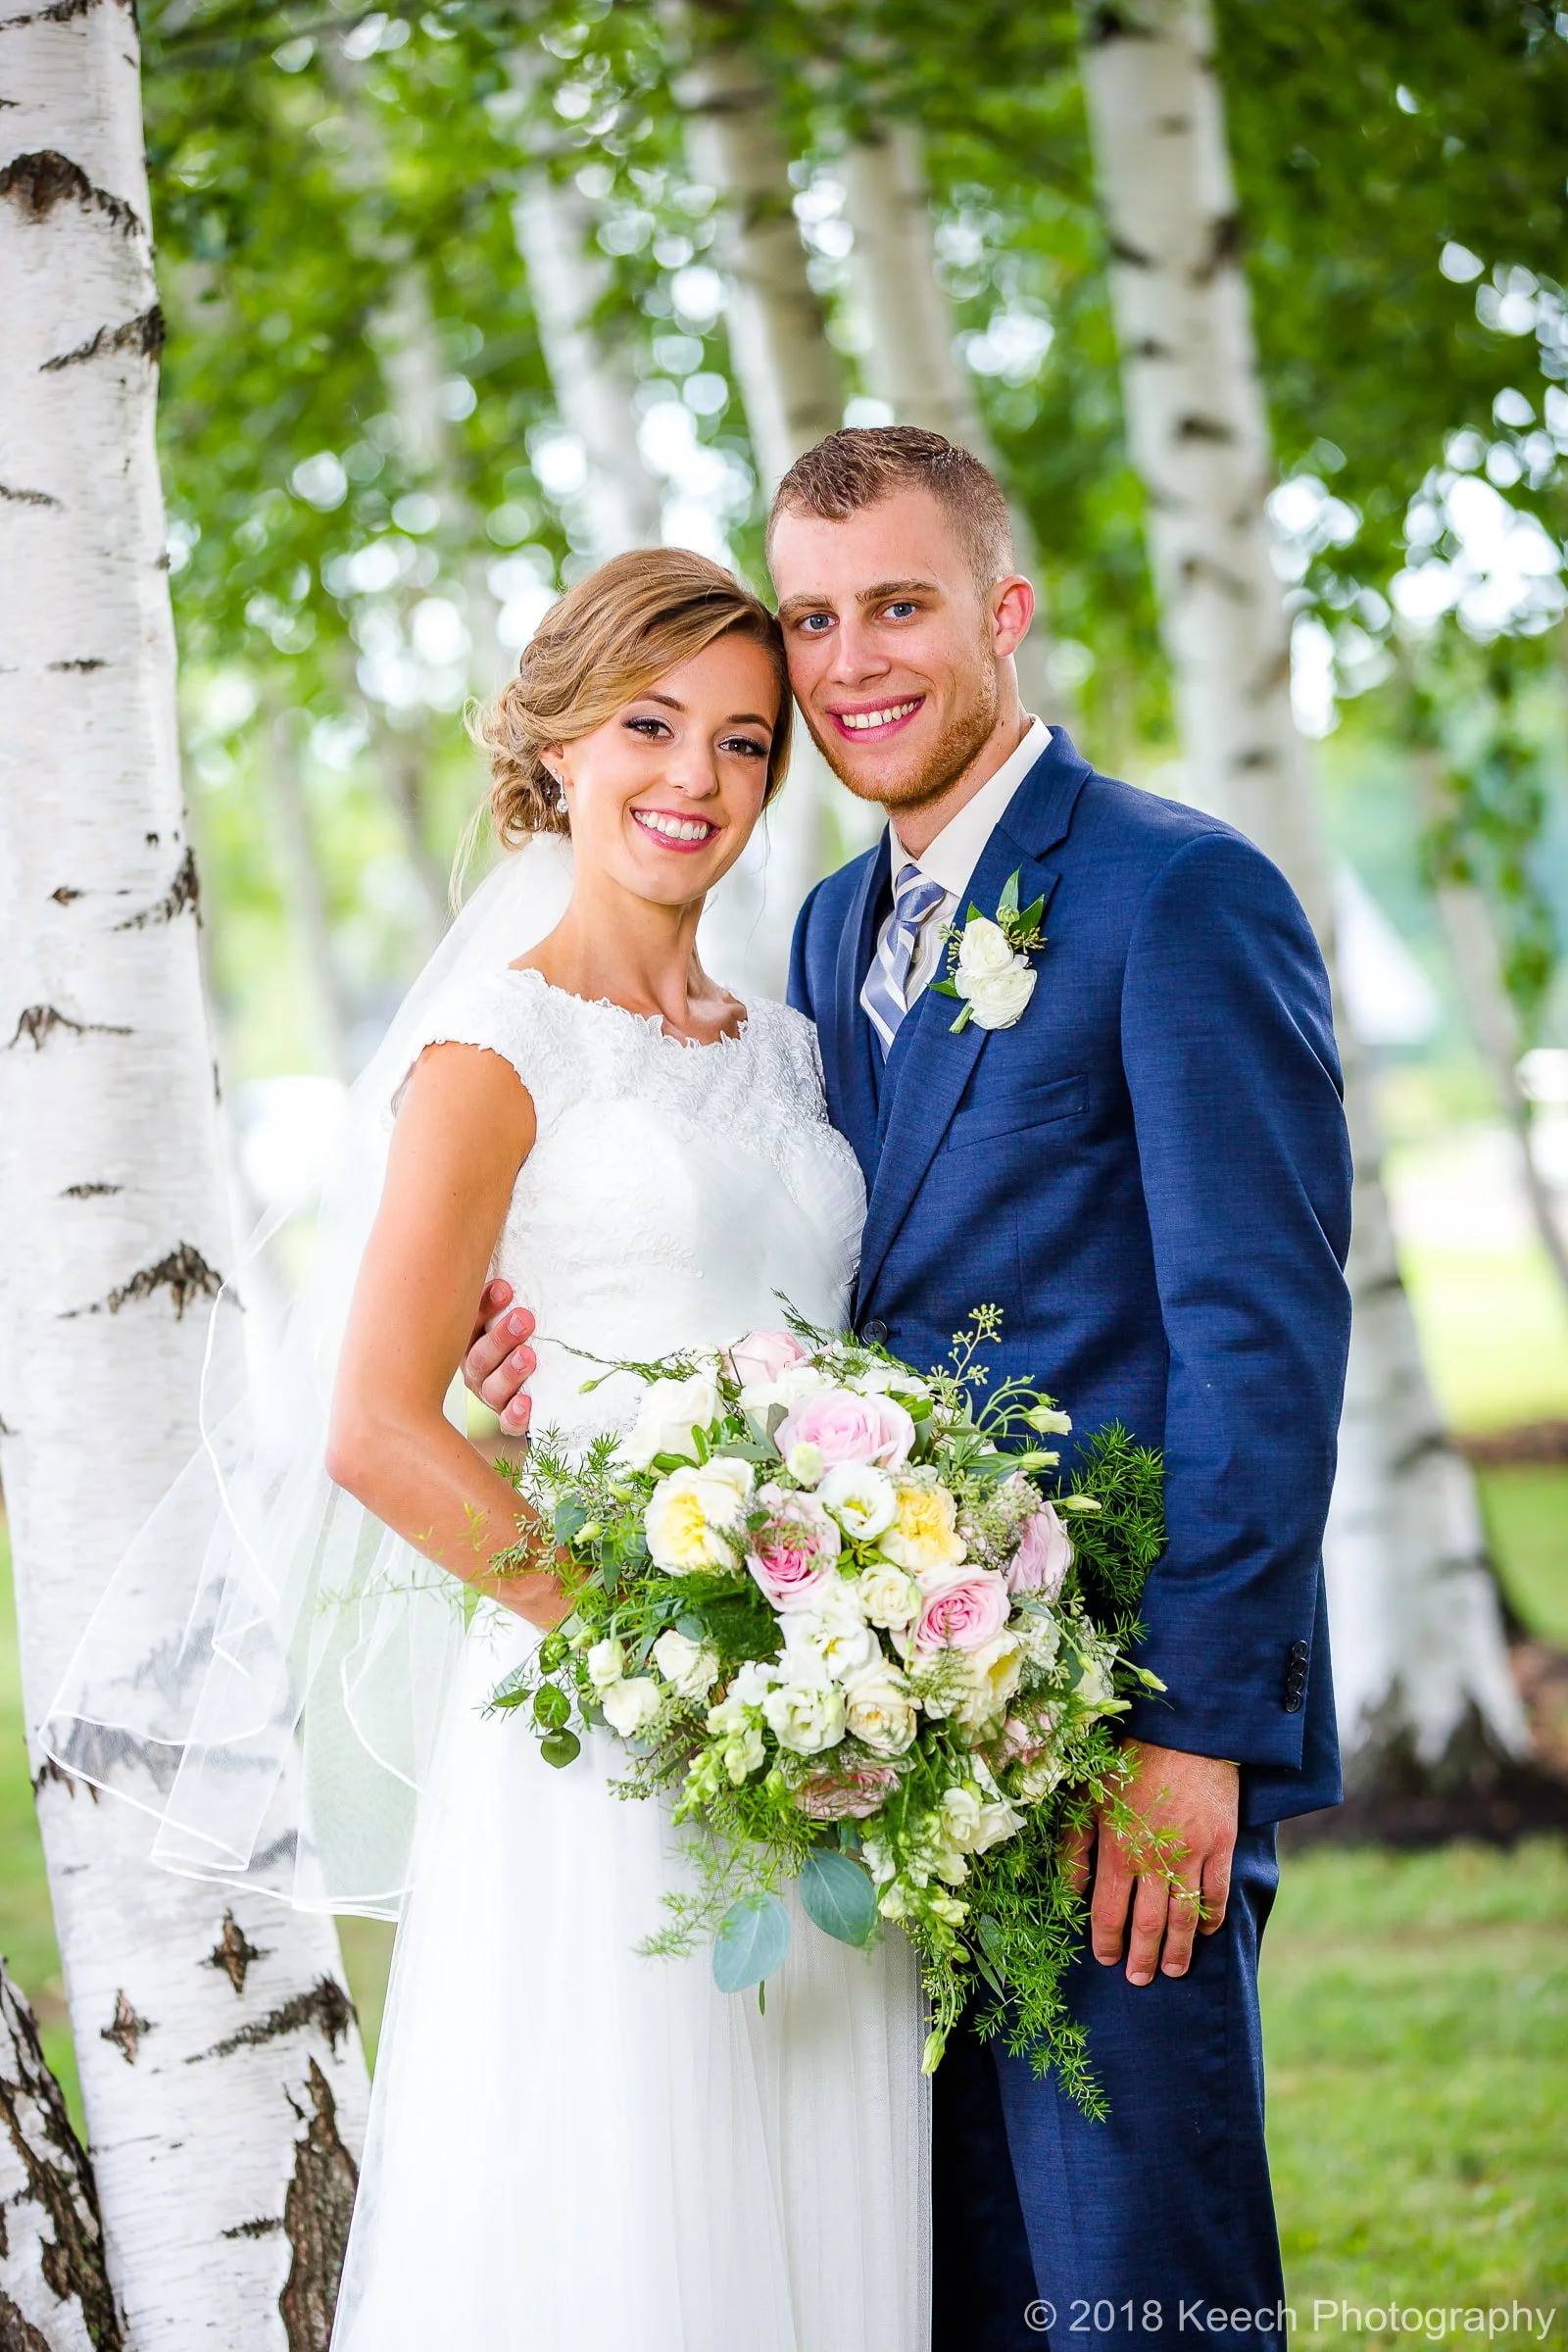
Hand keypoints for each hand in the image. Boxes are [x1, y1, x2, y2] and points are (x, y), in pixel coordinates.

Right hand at [462, 1279, 535, 1436]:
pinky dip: (515, 1414)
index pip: (469, 1322)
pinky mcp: (508, 1415)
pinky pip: (506, 1421)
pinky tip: (528, 1404)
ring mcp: (489, 1393)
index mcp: (469, 1337)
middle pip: (479, 1356)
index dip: (484, 1306)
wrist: (541, 1375)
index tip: (506, 1288)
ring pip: (490, 1387)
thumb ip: (509, 1287)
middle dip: (501, 1336)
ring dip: (509, 1370)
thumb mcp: (517, 1306)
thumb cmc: (526, 1327)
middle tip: (525, 1319)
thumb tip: (507, 1229)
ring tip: (529, 1356)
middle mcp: (474, 1367)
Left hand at [1060, 1741, 1238, 1985]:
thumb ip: (1075, 1848)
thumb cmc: (1127, 1761)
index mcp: (1118, 1849)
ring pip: (1184, 1917)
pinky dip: (1210, 1918)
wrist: (1183, 1732)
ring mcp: (1191, 1855)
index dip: (1106, 1940)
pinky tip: (1203, 1933)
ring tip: (1173, 1970)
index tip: (1105, 1958)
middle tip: (1139, 1979)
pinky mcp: (1220, 1846)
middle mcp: (1155, 1860)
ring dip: (1178, 1950)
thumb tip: (1068, 1892)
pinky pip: (1216, 1893)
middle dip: (1143, 1957)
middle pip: (1148, 1924)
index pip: (1109, 1912)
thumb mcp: (1087, 1799)